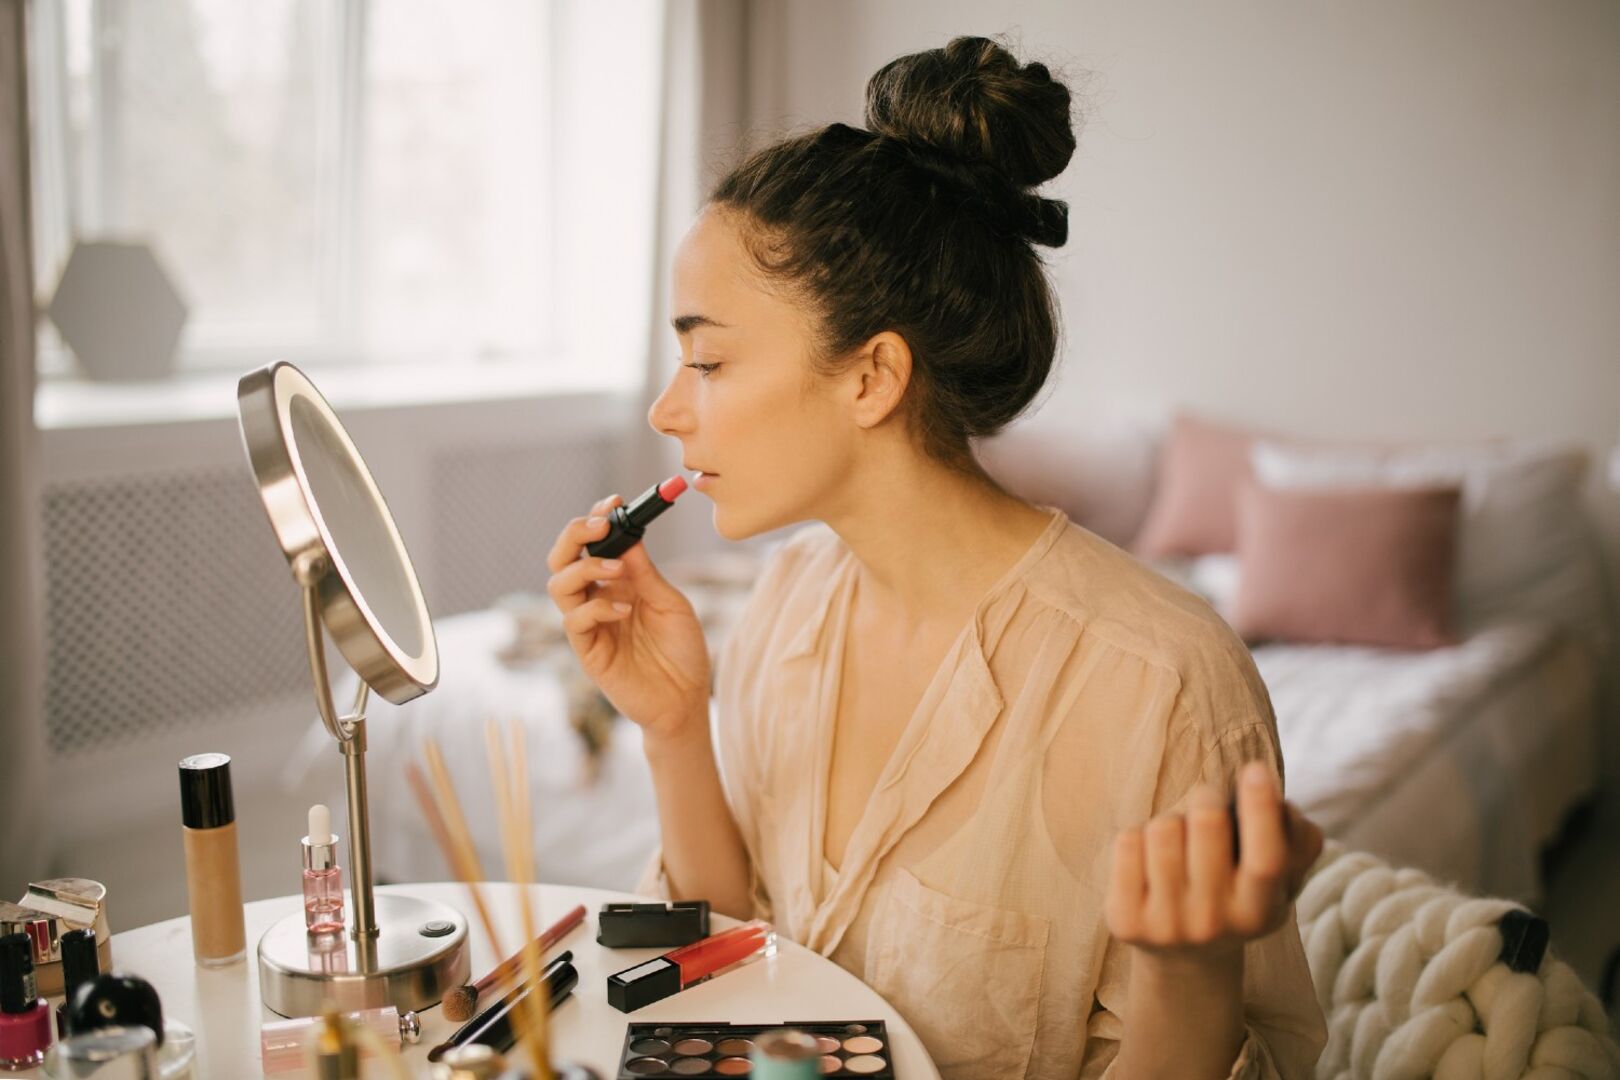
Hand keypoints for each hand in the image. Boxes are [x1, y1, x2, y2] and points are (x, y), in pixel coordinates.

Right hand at [545, 494, 712, 740]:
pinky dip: (597, 608)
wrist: (686, 700)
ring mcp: (589, 625)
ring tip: (617, 570)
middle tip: (599, 526)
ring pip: (558, 585)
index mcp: (618, 582)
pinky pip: (575, 621)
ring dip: (585, 569)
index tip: (614, 502)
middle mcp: (597, 599)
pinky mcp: (587, 652)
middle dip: (574, 535)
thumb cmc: (682, 651)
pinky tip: (626, 610)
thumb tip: (628, 536)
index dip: (596, 520)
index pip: (593, 544)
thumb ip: (645, 573)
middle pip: (562, 559)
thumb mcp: (671, 603)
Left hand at [1106, 761, 1323, 958]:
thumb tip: (1282, 804)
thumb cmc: (1237, 895)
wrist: (1184, 956)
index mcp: (1260, 912)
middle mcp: (1213, 923)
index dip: (1262, 810)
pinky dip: (1139, 837)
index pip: (1266, 858)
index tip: (1255, 769)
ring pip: (1163, 827)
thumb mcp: (1280, 882)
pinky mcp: (1126, 920)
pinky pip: (1127, 841)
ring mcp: (1167, 925)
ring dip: (1171, 820)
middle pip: (1206, 823)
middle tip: (1207, 801)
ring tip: (1179, 841)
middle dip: (1206, 796)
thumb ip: (1298, 842)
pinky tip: (1148, 860)